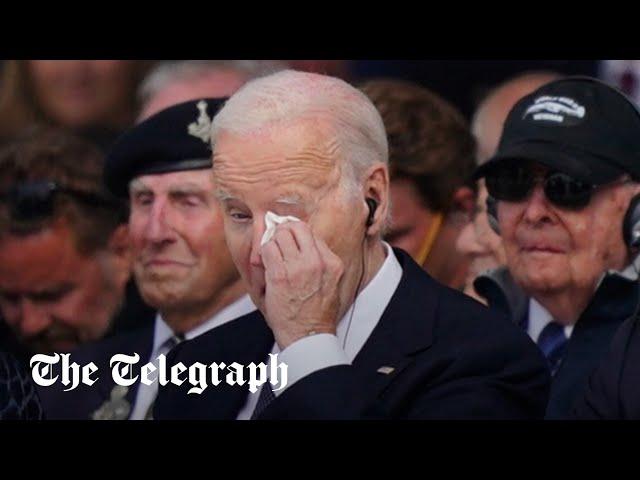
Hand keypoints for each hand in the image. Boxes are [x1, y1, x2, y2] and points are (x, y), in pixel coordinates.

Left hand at [260, 221, 343, 348]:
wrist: (308, 336)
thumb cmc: (316, 313)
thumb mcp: (330, 283)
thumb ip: (321, 262)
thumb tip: (304, 243)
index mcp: (332, 263)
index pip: (311, 233)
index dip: (297, 234)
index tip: (289, 240)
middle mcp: (317, 261)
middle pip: (296, 227)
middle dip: (284, 231)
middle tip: (277, 240)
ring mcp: (298, 267)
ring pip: (280, 235)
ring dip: (272, 243)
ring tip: (272, 257)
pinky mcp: (280, 275)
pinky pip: (267, 249)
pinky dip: (264, 254)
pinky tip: (266, 265)